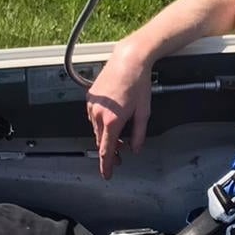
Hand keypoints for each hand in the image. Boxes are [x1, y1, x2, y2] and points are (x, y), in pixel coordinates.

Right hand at [86, 41, 152, 178]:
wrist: (128, 60)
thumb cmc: (138, 83)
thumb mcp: (144, 112)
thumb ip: (139, 134)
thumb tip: (135, 148)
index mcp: (112, 121)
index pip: (106, 150)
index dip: (107, 165)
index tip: (107, 174)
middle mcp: (98, 114)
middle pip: (100, 141)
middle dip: (110, 152)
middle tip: (120, 158)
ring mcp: (92, 106)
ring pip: (96, 130)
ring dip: (106, 136)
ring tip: (120, 138)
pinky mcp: (90, 98)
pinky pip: (93, 117)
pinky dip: (101, 123)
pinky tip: (112, 120)